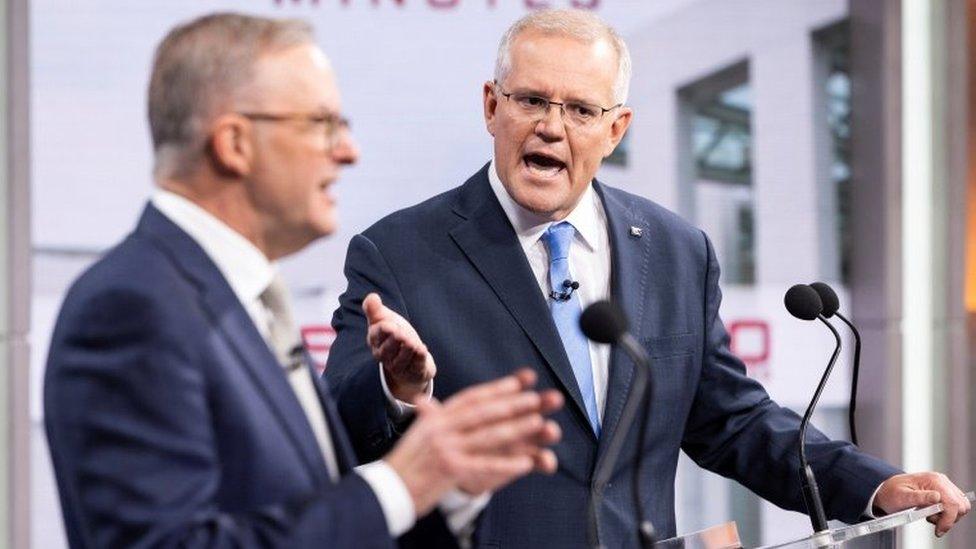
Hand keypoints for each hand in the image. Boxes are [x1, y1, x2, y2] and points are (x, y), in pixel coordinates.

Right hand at [363, 293, 435, 401]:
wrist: (410, 358)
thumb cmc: (395, 336)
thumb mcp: (384, 319)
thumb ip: (375, 309)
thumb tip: (372, 297)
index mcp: (375, 340)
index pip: (376, 335)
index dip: (384, 329)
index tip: (390, 324)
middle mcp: (384, 355)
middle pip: (388, 348)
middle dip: (397, 340)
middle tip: (403, 334)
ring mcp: (398, 366)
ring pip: (402, 358)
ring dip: (409, 349)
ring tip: (414, 342)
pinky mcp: (413, 372)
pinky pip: (415, 366)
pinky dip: (419, 357)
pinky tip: (422, 349)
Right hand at [383, 369, 562, 515]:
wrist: (385, 491)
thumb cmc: (403, 464)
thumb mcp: (415, 435)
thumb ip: (427, 418)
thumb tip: (424, 402)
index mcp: (435, 419)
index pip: (469, 399)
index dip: (495, 389)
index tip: (517, 383)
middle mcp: (441, 429)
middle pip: (483, 413)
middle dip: (512, 404)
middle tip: (536, 398)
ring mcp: (446, 449)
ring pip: (487, 435)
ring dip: (516, 428)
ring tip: (539, 422)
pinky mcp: (449, 470)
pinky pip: (484, 466)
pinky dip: (506, 464)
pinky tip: (526, 463)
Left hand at [874, 472, 970, 536]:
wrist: (886, 490)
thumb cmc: (891, 493)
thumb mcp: (902, 497)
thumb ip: (919, 498)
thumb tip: (937, 497)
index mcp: (933, 480)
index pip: (953, 503)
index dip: (948, 520)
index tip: (938, 529)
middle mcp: (940, 480)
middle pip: (961, 505)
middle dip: (948, 517)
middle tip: (931, 519)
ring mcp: (943, 485)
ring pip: (960, 506)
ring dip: (947, 515)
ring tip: (929, 514)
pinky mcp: (943, 491)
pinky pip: (954, 506)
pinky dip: (946, 513)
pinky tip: (932, 512)